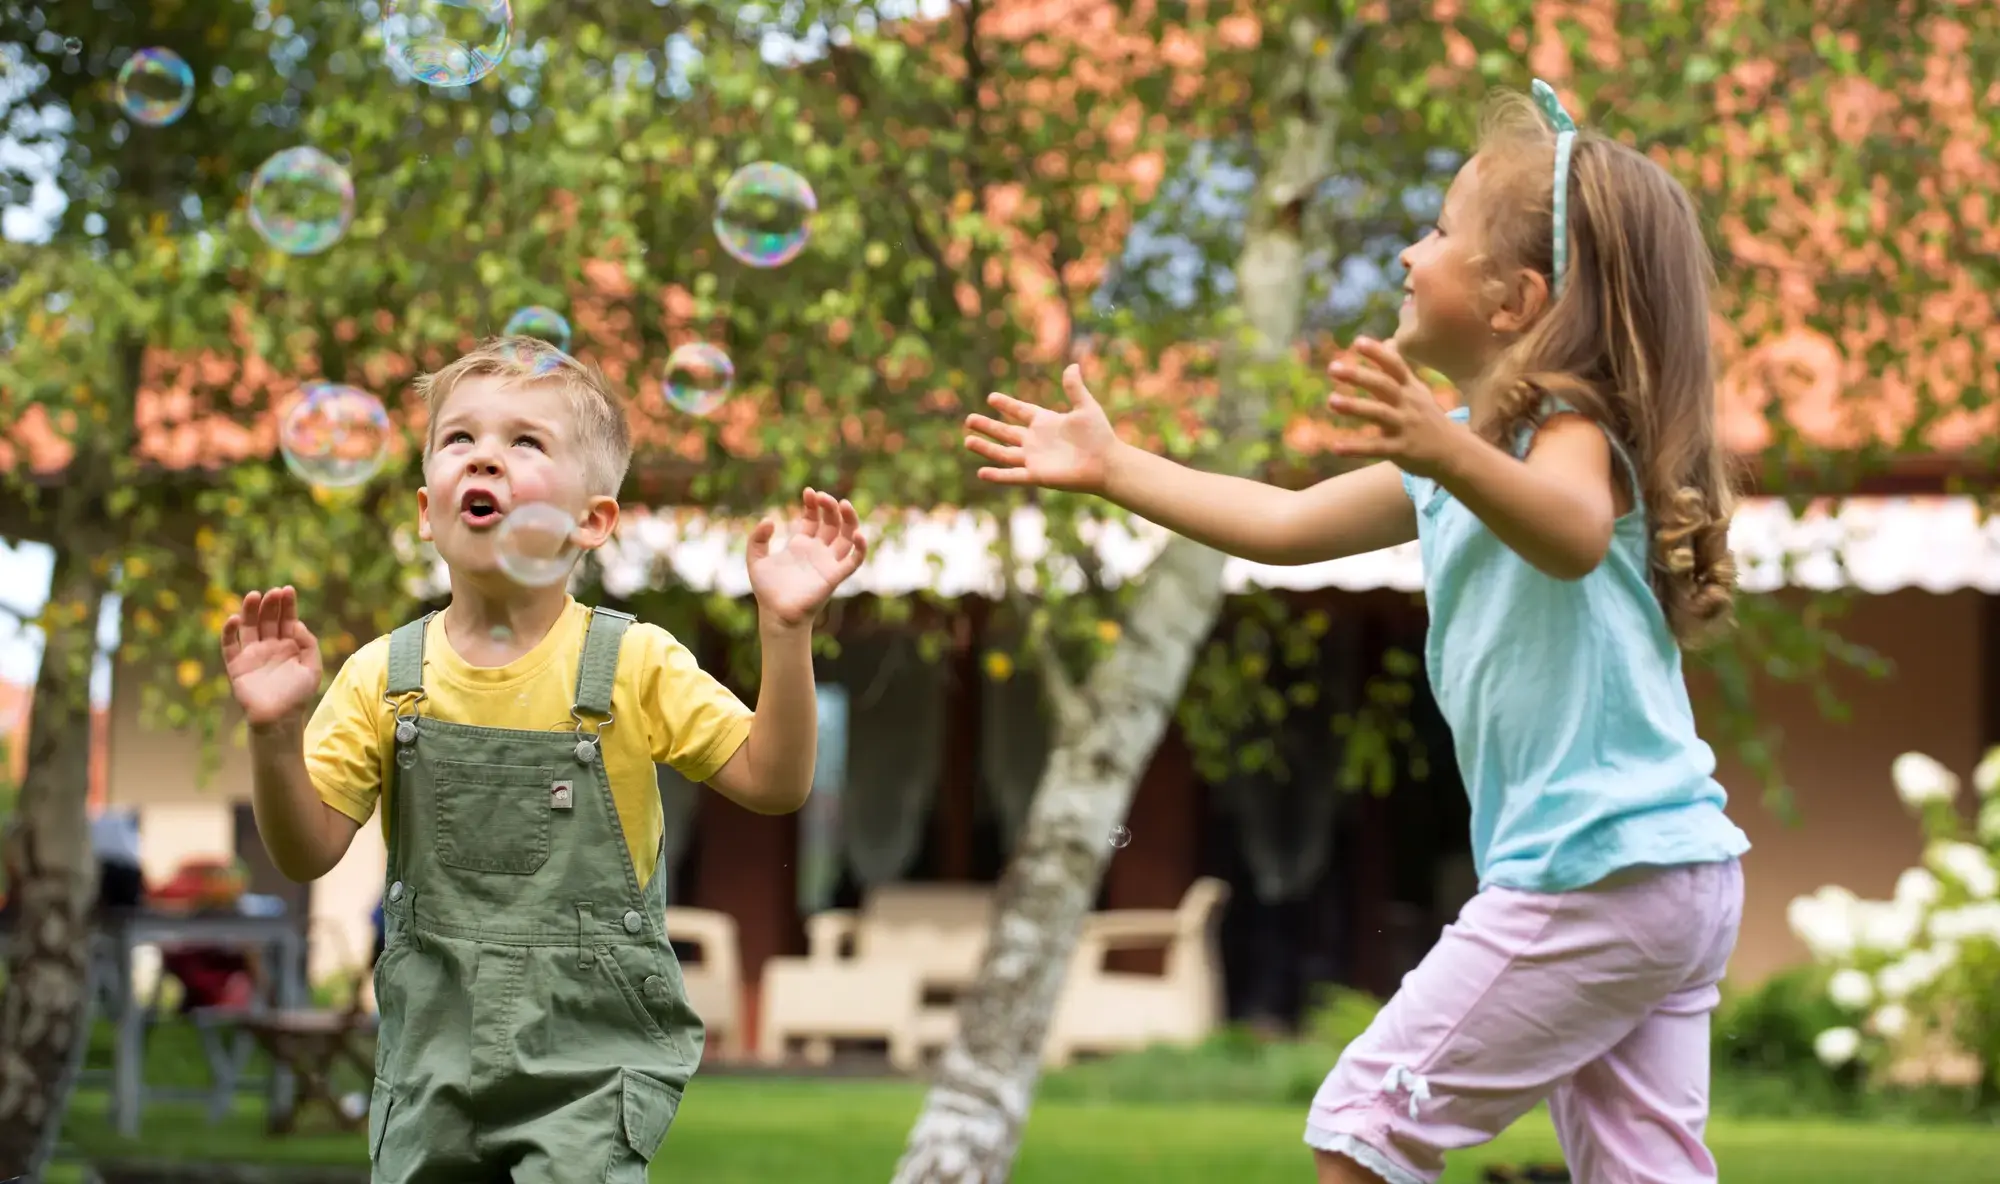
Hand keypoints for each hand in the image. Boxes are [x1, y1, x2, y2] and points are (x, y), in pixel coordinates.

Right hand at [220, 587, 324, 727]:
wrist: (279, 719)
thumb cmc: (298, 695)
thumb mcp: (312, 668)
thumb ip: (308, 644)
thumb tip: (297, 624)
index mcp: (289, 646)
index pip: (287, 619)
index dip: (287, 605)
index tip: (287, 590)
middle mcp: (270, 646)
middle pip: (268, 619)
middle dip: (270, 605)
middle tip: (273, 593)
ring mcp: (252, 654)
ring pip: (249, 627)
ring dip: (250, 611)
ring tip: (253, 596)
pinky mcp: (236, 665)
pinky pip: (229, 645)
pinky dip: (229, 632)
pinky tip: (235, 619)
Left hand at [746, 488, 868, 630]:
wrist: (776, 615)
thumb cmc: (767, 591)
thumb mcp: (755, 559)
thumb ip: (757, 539)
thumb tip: (770, 520)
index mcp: (801, 544)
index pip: (813, 518)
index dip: (813, 504)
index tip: (808, 492)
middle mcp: (818, 550)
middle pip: (832, 522)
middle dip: (830, 506)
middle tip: (823, 497)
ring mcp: (829, 562)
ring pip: (847, 536)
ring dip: (849, 519)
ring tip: (844, 504)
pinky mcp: (836, 576)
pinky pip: (854, 560)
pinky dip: (860, 547)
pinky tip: (857, 534)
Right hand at [964, 364, 1119, 493]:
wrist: (1107, 463)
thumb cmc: (1100, 436)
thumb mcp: (1085, 407)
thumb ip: (1074, 388)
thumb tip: (1072, 366)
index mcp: (1046, 422)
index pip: (1021, 411)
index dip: (1007, 405)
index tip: (991, 398)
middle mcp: (1036, 441)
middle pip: (1006, 432)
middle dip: (987, 426)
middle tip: (969, 419)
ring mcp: (1035, 459)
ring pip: (1004, 453)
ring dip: (986, 448)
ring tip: (968, 440)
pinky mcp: (1037, 475)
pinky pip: (1013, 475)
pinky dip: (997, 475)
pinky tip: (981, 472)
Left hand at [1326, 337, 1467, 481]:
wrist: (1454, 452)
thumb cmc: (1427, 417)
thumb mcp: (1417, 390)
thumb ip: (1398, 369)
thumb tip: (1387, 341)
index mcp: (1410, 388)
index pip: (1394, 365)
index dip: (1377, 353)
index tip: (1357, 342)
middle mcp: (1408, 403)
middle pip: (1384, 385)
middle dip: (1359, 375)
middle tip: (1333, 368)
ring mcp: (1406, 426)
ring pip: (1379, 413)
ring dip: (1355, 406)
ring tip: (1331, 400)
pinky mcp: (1402, 449)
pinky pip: (1376, 448)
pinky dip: (1356, 448)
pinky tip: (1336, 447)